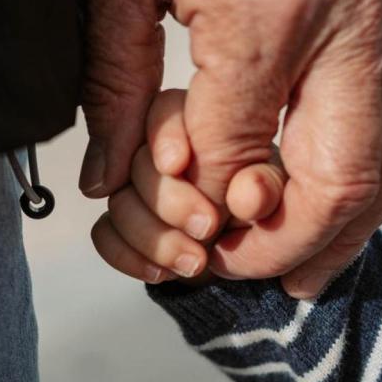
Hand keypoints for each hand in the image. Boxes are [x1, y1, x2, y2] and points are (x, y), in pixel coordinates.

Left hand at [80, 0, 381, 297]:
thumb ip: (115, 74)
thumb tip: (105, 174)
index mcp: (265, 9)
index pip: (236, 153)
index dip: (202, 202)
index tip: (177, 224)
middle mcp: (345, 19)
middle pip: (340, 175)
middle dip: (291, 242)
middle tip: (250, 275)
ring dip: (355, 224)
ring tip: (311, 268)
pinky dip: (377, 170)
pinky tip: (344, 197)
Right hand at [91, 90, 286, 283]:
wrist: (259, 257)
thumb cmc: (274, 215)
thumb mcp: (278, 195)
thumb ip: (266, 186)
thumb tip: (247, 198)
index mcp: (200, 122)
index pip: (164, 108)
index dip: (164, 133)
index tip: (175, 163)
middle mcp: (164, 150)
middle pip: (136, 158)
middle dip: (168, 200)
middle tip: (207, 227)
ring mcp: (140, 188)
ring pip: (117, 198)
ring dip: (152, 236)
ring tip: (194, 260)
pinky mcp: (125, 225)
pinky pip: (103, 232)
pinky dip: (127, 256)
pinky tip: (159, 272)